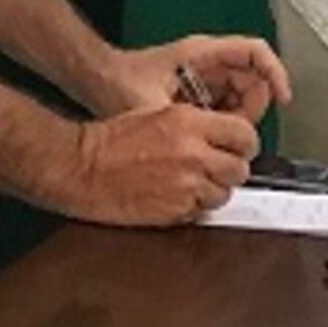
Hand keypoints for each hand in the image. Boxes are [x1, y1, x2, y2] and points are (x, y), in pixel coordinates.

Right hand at [55, 100, 259, 225]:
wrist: (82, 167)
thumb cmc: (112, 141)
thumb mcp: (158, 114)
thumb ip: (196, 125)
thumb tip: (224, 137)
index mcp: (189, 122)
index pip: (245, 134)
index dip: (244, 144)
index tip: (239, 148)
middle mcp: (193, 152)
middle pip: (240, 168)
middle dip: (229, 170)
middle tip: (214, 169)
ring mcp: (186, 184)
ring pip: (224, 194)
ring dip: (212, 191)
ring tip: (188, 184)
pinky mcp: (176, 210)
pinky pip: (201, 212)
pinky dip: (192, 207)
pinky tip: (173, 196)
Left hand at [97, 35, 296, 122]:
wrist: (97, 79)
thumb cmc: (118, 79)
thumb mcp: (151, 102)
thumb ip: (181, 120)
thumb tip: (209, 137)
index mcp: (202, 53)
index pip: (255, 53)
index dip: (275, 73)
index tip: (283, 97)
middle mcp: (208, 63)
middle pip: (253, 82)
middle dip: (251, 110)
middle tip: (235, 133)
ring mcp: (204, 78)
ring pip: (240, 100)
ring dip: (237, 122)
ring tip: (214, 138)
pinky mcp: (198, 94)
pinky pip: (225, 109)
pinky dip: (223, 125)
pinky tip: (207, 139)